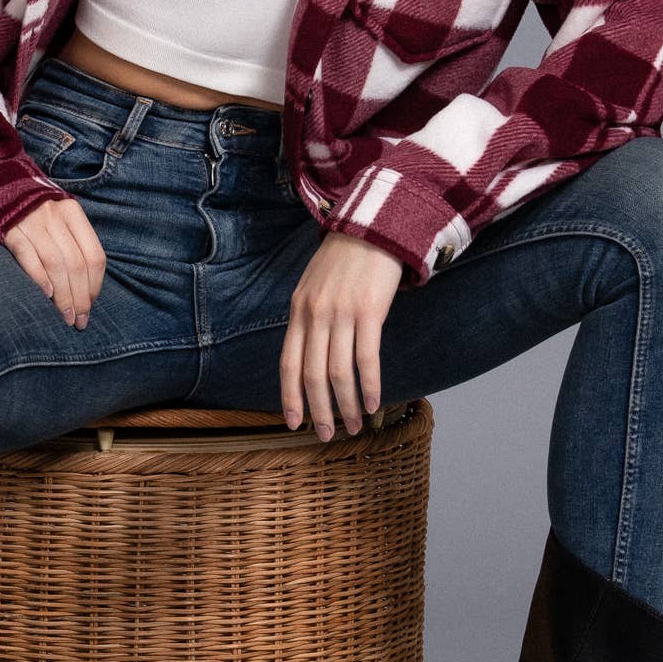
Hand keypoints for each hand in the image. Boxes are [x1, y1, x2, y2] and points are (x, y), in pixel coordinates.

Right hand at [2, 196, 106, 328]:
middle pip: (75, 263)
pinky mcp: (9, 230)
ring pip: (55, 264)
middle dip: (80, 297)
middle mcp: (55, 214)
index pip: (94, 255)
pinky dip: (39, 278)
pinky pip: (28, 257)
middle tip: (79, 320)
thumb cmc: (32, 215)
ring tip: (65, 316)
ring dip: (63, 296)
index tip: (91, 305)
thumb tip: (87, 289)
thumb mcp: (58, 220)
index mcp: (73, 212)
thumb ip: (73, 245)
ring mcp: (31, 221)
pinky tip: (46, 295)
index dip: (94, 285)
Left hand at [279, 231, 403, 440]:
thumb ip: (309, 317)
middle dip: (319, 411)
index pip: (288, 363)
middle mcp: (315, 314)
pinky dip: (369, 386)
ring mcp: (341, 313)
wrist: (372, 226)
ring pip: (338, 372)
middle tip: (326, 435)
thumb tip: (309, 356)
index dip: (290, 397)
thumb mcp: (314, 285)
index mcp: (299, 310)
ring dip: (346, 406)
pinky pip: (366, 358)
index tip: (294, 423)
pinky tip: (374, 403)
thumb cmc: (345, 259)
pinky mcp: (368, 311)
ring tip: (355, 426)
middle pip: (312, 374)